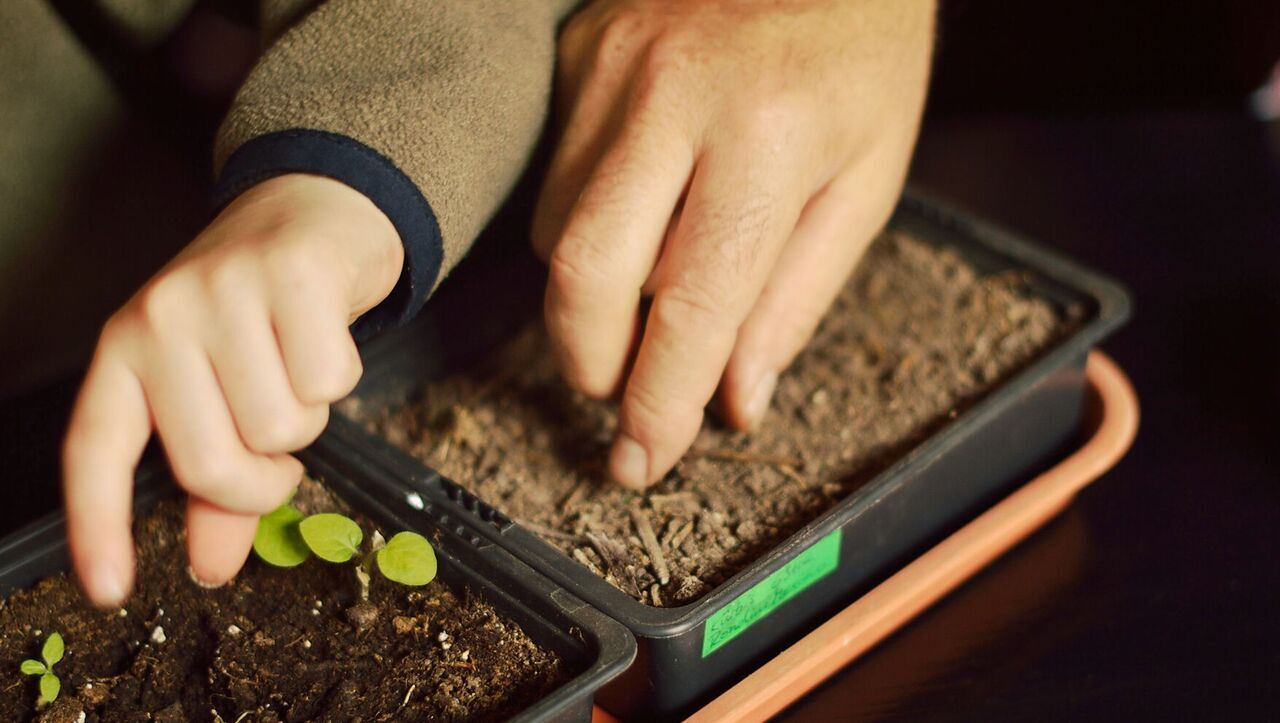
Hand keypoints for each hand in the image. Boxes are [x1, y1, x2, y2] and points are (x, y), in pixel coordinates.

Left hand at [63, 174, 402, 605]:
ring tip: (300, 372)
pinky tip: (327, 338)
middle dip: (264, 480)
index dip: (97, 525)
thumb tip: (215, 565)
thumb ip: (214, 482)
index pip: (94, 450)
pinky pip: (328, 380)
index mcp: (126, 350)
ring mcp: (222, 291)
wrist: (310, 211)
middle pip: (211, 461)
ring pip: (280, 426)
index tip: (110, 589)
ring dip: (309, 419)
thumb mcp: (217, 388)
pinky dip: (342, 376)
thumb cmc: (259, 316)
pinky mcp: (289, 274)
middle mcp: (160, 317)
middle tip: (281, 451)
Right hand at [533, 0, 934, 488]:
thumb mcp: (866, 182)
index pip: (693, 304)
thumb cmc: (861, 56)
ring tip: (654, 282)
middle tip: (621, 393)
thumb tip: (733, 399)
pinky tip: (641, 207)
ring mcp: (612, 67)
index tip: (642, 459)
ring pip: (559, 232)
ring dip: (594, 291)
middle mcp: (674, 96)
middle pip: (587, 274)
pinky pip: (555, 176)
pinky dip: (588, 222)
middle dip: (592, 362)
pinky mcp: (577, 54)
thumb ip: (794, 299)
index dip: (660, 400)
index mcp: (769, 135)